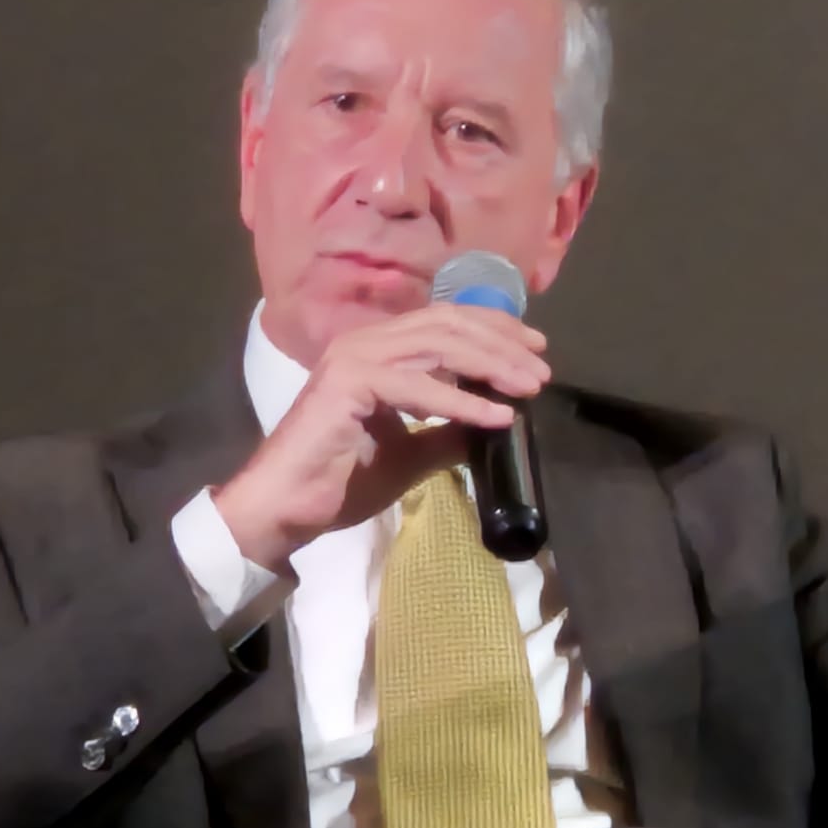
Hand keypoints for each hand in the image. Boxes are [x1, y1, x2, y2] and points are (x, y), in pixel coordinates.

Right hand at [213, 304, 549, 569]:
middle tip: (541, 368)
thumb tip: (489, 427)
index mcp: (376, 350)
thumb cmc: (339, 482)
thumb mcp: (409, 455)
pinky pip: (419, 386)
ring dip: (491, 365)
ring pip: (438, 345)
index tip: (534, 350)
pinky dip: (462, 400)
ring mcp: (354, 356)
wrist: (286, 507)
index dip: (493, 327)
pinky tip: (496, 415)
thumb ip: (446, 435)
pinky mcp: (349, 382)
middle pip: (447, 324)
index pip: (444, 320)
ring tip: (528, 388)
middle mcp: (364, 341)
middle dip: (501, 342)